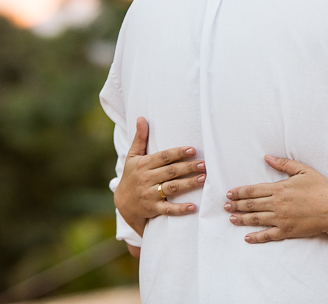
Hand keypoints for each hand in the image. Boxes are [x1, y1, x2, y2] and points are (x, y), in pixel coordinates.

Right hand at [115, 117, 205, 235]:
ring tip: (203, 178)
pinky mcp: (153, 208)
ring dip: (188, 184)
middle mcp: (146, 178)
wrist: (122, 202)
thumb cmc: (132, 175)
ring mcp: (149, 194)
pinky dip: (180, 209)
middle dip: (188, 167)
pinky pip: (168, 209)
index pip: (163, 157)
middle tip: (204, 164)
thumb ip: (140, 138)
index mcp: (143, 164)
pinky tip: (193, 207)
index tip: (192, 150)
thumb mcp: (132, 157)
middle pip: (171, 171)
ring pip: (171, 188)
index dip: (178, 153)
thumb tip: (141, 118)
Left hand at [225, 155, 327, 243]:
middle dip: (236, 205)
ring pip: (256, 219)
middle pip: (251, 205)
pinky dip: (256, 237)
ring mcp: (281, 218)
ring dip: (241, 219)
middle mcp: (277, 204)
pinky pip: (267, 235)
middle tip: (225, 206)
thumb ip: (284, 164)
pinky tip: (247, 238)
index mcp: (280, 188)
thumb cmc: (321, 188)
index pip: (253, 190)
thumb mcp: (304, 170)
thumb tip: (267, 157)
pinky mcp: (287, 231)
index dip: (239, 192)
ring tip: (231, 219)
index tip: (229, 193)